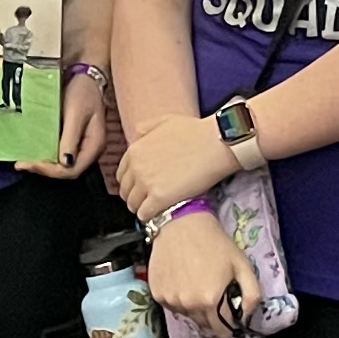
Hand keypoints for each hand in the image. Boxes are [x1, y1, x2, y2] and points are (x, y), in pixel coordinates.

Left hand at [22, 64, 110, 179]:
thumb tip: (65, 163)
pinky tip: (34, 153)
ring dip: (44, 165)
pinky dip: (47, 156)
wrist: (86, 77)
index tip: (31, 164)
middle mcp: (90, 151)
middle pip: (67, 171)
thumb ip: (71, 138)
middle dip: (44, 170)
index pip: (72, 171)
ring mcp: (82, 146)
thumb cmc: (82, 92)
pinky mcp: (74, 140)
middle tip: (21, 164)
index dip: (51, 171)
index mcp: (94, 146)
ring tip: (24, 162)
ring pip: (62, 165)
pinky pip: (60, 154)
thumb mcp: (75, 113)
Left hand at [115, 109, 234, 217]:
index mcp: (135, 150)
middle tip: (148, 200)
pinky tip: (160, 214)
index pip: (122, 175)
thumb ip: (146, 128)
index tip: (141, 188)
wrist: (217, 144)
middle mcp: (136, 167)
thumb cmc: (197, 132)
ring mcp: (146, 184)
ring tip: (155, 209)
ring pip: (133, 205)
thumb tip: (137, 136)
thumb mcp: (165, 121)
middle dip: (136, 197)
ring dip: (142, 208)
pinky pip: (145, 214)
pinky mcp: (159, 198)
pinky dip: (151, 216)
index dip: (132, 183)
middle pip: (126, 192)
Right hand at [146, 209, 253, 327]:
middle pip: (204, 325)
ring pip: (187, 315)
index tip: (228, 310)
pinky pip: (171, 305)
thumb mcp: (242, 265)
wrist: (182, 224)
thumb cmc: (215, 243)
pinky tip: (181, 279)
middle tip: (213, 292)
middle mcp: (188, 306)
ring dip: (193, 306)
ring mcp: (170, 300)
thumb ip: (251, 294)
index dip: (228, 323)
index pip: (222, 331)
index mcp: (211, 301)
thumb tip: (246, 316)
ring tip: (196, 282)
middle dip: (212, 314)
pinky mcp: (157, 293)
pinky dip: (178, 298)